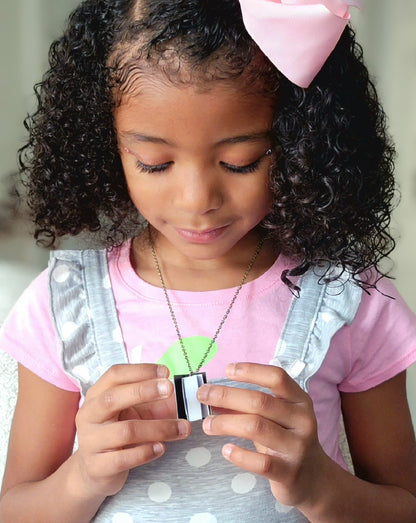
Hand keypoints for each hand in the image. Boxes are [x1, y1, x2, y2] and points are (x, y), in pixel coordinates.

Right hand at [74, 364, 189, 498]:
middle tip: (170, 388)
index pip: (114, 375)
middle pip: (113, 398)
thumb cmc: (115, 433)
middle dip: (144, 391)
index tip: (165, 372)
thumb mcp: (130, 412)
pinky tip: (161, 448)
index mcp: (97, 395)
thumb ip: (151, 401)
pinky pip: (123, 458)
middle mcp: (89, 415)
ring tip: (182, 428)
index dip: (140, 370)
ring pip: (125, 431)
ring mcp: (90, 442)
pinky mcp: (96, 466)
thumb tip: (182, 393)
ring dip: (159, 428)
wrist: (90, 472)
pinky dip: (146, 452)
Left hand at [197, 362, 328, 508]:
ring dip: (226, 423)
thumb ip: (248, 407)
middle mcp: (302, 420)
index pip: (277, 377)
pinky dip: (240, 455)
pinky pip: (260, 462)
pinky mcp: (289, 472)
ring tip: (207, 424)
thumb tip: (213, 396)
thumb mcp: (275, 419)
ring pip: (256, 427)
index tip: (227, 369)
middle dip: (226, 396)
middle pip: (260, 401)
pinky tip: (226, 450)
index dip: (251, 371)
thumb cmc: (288, 440)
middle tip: (203, 395)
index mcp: (300, 401)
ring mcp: (297, 447)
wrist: (315, 480)